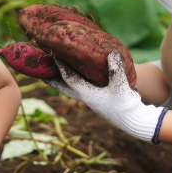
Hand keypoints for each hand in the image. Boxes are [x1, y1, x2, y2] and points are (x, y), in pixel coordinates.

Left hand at [47, 51, 167, 142]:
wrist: (133, 120)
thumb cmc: (125, 104)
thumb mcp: (121, 86)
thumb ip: (116, 71)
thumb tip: (112, 52)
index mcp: (87, 94)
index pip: (69, 79)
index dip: (61, 66)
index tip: (52, 54)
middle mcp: (85, 97)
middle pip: (62, 87)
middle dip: (51, 79)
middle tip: (38, 70)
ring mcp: (90, 98)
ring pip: (70, 88)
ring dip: (60, 80)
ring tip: (51, 71)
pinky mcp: (96, 98)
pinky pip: (80, 87)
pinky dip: (74, 80)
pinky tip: (76, 73)